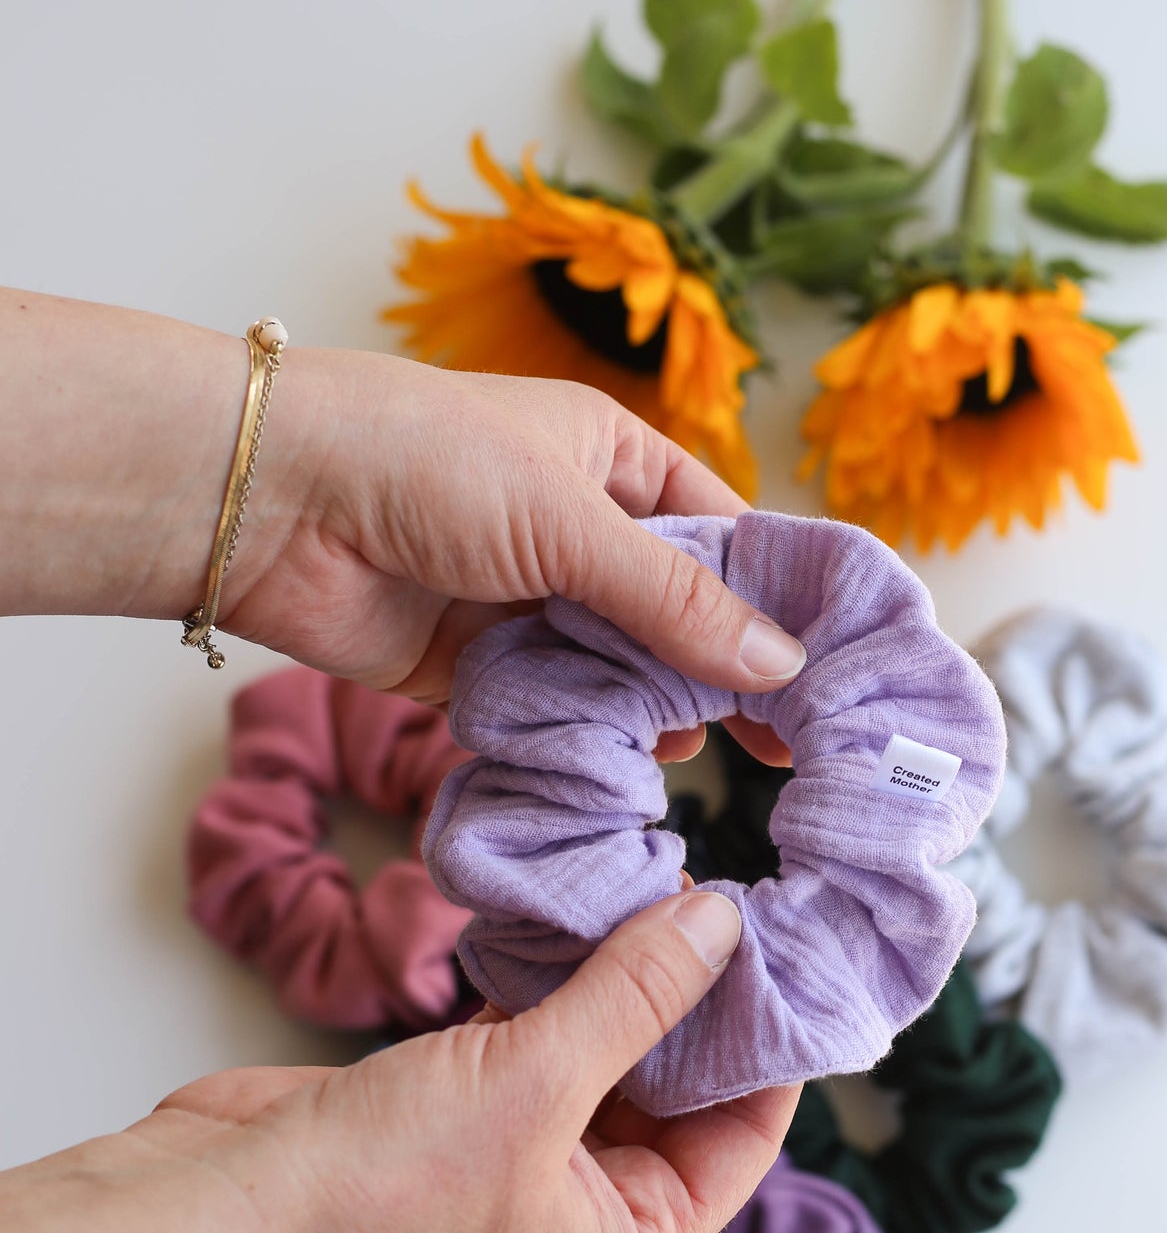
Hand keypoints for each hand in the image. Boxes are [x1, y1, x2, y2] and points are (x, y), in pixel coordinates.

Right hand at [150, 888, 793, 1232]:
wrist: (225, 1203)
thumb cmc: (384, 1188)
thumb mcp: (535, 1083)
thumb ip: (633, 998)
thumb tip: (720, 925)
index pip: (743, 1141)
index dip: (771, 1052)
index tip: (792, 956)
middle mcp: (584, 1210)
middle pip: (679, 1092)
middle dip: (694, 1004)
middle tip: (723, 900)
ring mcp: (521, 1157)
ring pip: (605, 1054)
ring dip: (622, 982)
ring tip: (657, 888)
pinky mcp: (464, 1106)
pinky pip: (539, 1035)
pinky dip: (555, 981)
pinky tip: (575, 916)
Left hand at [209, 348, 801, 726]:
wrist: (269, 503)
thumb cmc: (423, 463)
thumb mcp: (573, 522)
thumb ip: (676, 602)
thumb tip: (779, 667)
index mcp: (613, 461)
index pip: (723, 533)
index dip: (777, 597)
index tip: (832, 665)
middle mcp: (575, 531)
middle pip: (675, 612)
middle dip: (721, 670)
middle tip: (787, 740)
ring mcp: (524, 602)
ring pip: (615, 670)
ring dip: (650, 711)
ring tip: (700, 756)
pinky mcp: (472, 668)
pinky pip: (550, 710)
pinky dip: (582, 738)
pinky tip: (623, 771)